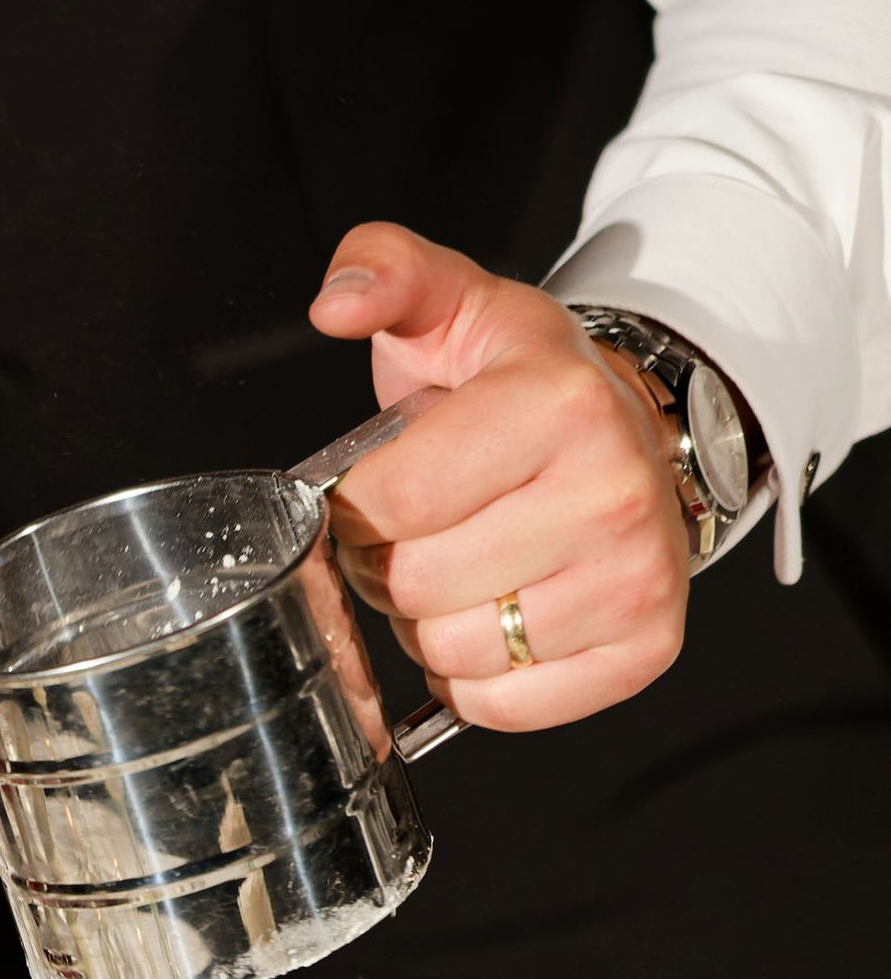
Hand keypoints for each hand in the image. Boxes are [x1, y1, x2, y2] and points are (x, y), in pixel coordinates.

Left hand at [308, 222, 690, 730]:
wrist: (634, 431)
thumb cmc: (528, 385)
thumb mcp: (454, 305)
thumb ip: (384, 272)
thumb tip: (336, 301)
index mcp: (558, 405)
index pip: (391, 502)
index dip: (356, 507)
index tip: (379, 487)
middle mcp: (612, 494)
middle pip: (415, 586)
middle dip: (391, 565)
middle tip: (424, 530)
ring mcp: (634, 579)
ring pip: (453, 653)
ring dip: (431, 624)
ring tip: (464, 568)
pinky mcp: (643, 648)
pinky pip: (501, 706)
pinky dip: (478, 678)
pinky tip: (498, 616)